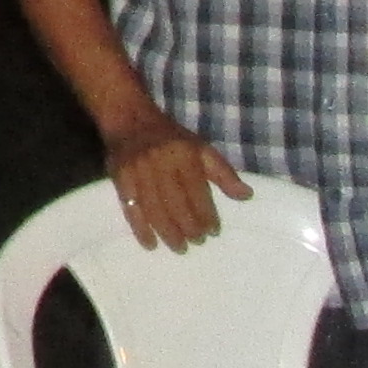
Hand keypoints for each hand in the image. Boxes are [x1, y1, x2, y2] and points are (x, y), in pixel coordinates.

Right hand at [102, 114, 245, 250]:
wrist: (129, 119)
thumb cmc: (171, 138)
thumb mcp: (201, 148)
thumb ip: (224, 174)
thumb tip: (247, 196)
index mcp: (184, 156)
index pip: (198, 192)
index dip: (207, 215)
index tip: (214, 231)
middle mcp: (161, 164)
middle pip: (176, 204)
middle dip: (189, 227)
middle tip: (197, 241)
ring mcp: (138, 172)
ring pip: (155, 210)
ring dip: (168, 233)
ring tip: (180, 247)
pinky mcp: (120, 180)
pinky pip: (130, 208)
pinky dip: (140, 229)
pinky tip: (150, 244)